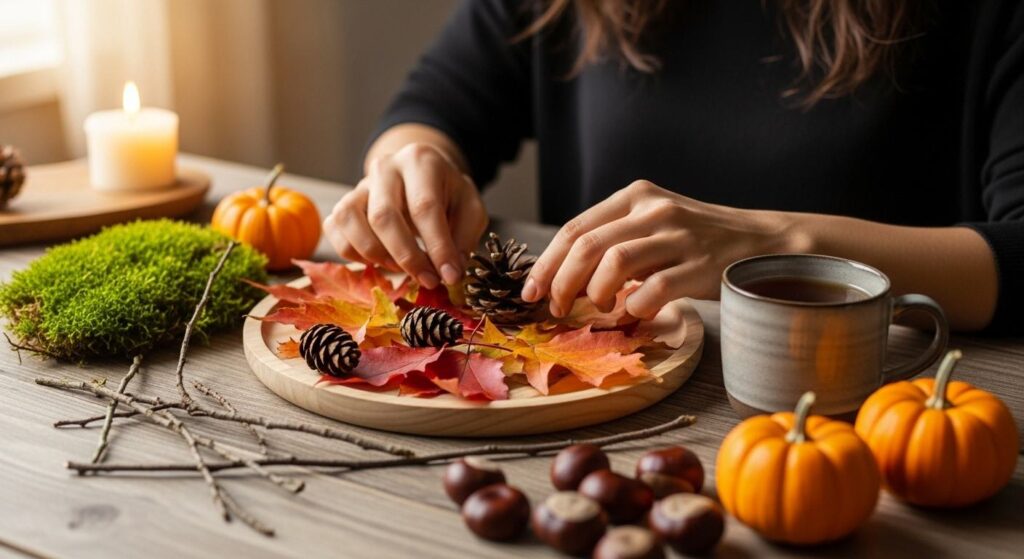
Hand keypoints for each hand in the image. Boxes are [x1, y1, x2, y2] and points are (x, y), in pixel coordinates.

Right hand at [324, 143, 487, 288]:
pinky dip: (352, 253)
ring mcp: (359, 184)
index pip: (424, 207)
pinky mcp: (343, 203)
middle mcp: (384, 167)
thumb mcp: (470, 209)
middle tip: (428, 280)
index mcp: (420, 161)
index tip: (449, 276)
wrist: (421, 177)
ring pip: (350, 220)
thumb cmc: (448, 195)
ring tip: (400, 268)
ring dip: (375, 254)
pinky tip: (377, 261)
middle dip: (407, 257)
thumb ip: (464, 238)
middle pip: (383, 216)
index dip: (437, 247)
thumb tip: (451, 273)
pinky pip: (334, 229)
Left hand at [521, 180, 807, 317]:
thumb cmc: (699, 241)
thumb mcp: (654, 225)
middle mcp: (654, 209)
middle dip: (561, 282)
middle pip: (587, 245)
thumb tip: (563, 278)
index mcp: (636, 196)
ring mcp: (679, 236)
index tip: (532, 291)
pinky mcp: (700, 265)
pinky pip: (653, 290)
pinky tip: (635, 315)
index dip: (547, 263)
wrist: (765, 242)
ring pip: (614, 262)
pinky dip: (635, 308)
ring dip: (594, 294)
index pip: (576, 228)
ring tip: (597, 309)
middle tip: (556, 308)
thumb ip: (614, 240)